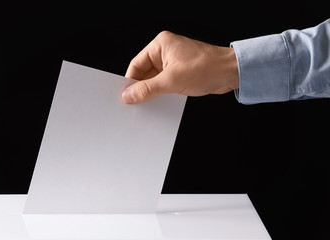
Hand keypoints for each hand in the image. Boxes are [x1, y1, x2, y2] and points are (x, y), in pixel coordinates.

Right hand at [122, 31, 238, 103]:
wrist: (231, 73)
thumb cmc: (207, 68)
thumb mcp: (172, 81)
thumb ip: (148, 89)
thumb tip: (129, 95)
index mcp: (160, 45)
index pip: (136, 64)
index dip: (130, 81)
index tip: (126, 96)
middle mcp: (165, 52)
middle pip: (144, 73)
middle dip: (141, 88)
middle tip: (135, 103)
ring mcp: (173, 63)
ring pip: (154, 80)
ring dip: (152, 92)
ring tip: (149, 105)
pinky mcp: (180, 73)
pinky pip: (165, 84)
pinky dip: (162, 93)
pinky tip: (160, 103)